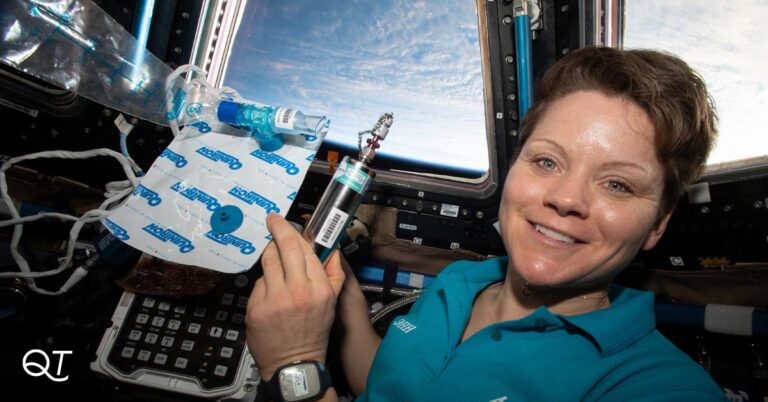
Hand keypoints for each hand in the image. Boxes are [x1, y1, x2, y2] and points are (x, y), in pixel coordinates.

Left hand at [245, 213, 345, 379]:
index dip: (292, 232)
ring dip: (270, 255)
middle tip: (272, 220)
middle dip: (276, 228)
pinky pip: (258, 284)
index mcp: (318, 288)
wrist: (294, 363)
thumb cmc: (314, 330)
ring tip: (274, 261)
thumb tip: (332, 248)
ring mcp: (273, 299)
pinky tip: (270, 294)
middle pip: (283, 247)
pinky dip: (264, 284)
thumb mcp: (332, 302)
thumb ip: (334, 273)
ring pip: (267, 261)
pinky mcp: (255, 308)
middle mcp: (296, 290)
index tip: (284, 222)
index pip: (303, 248)